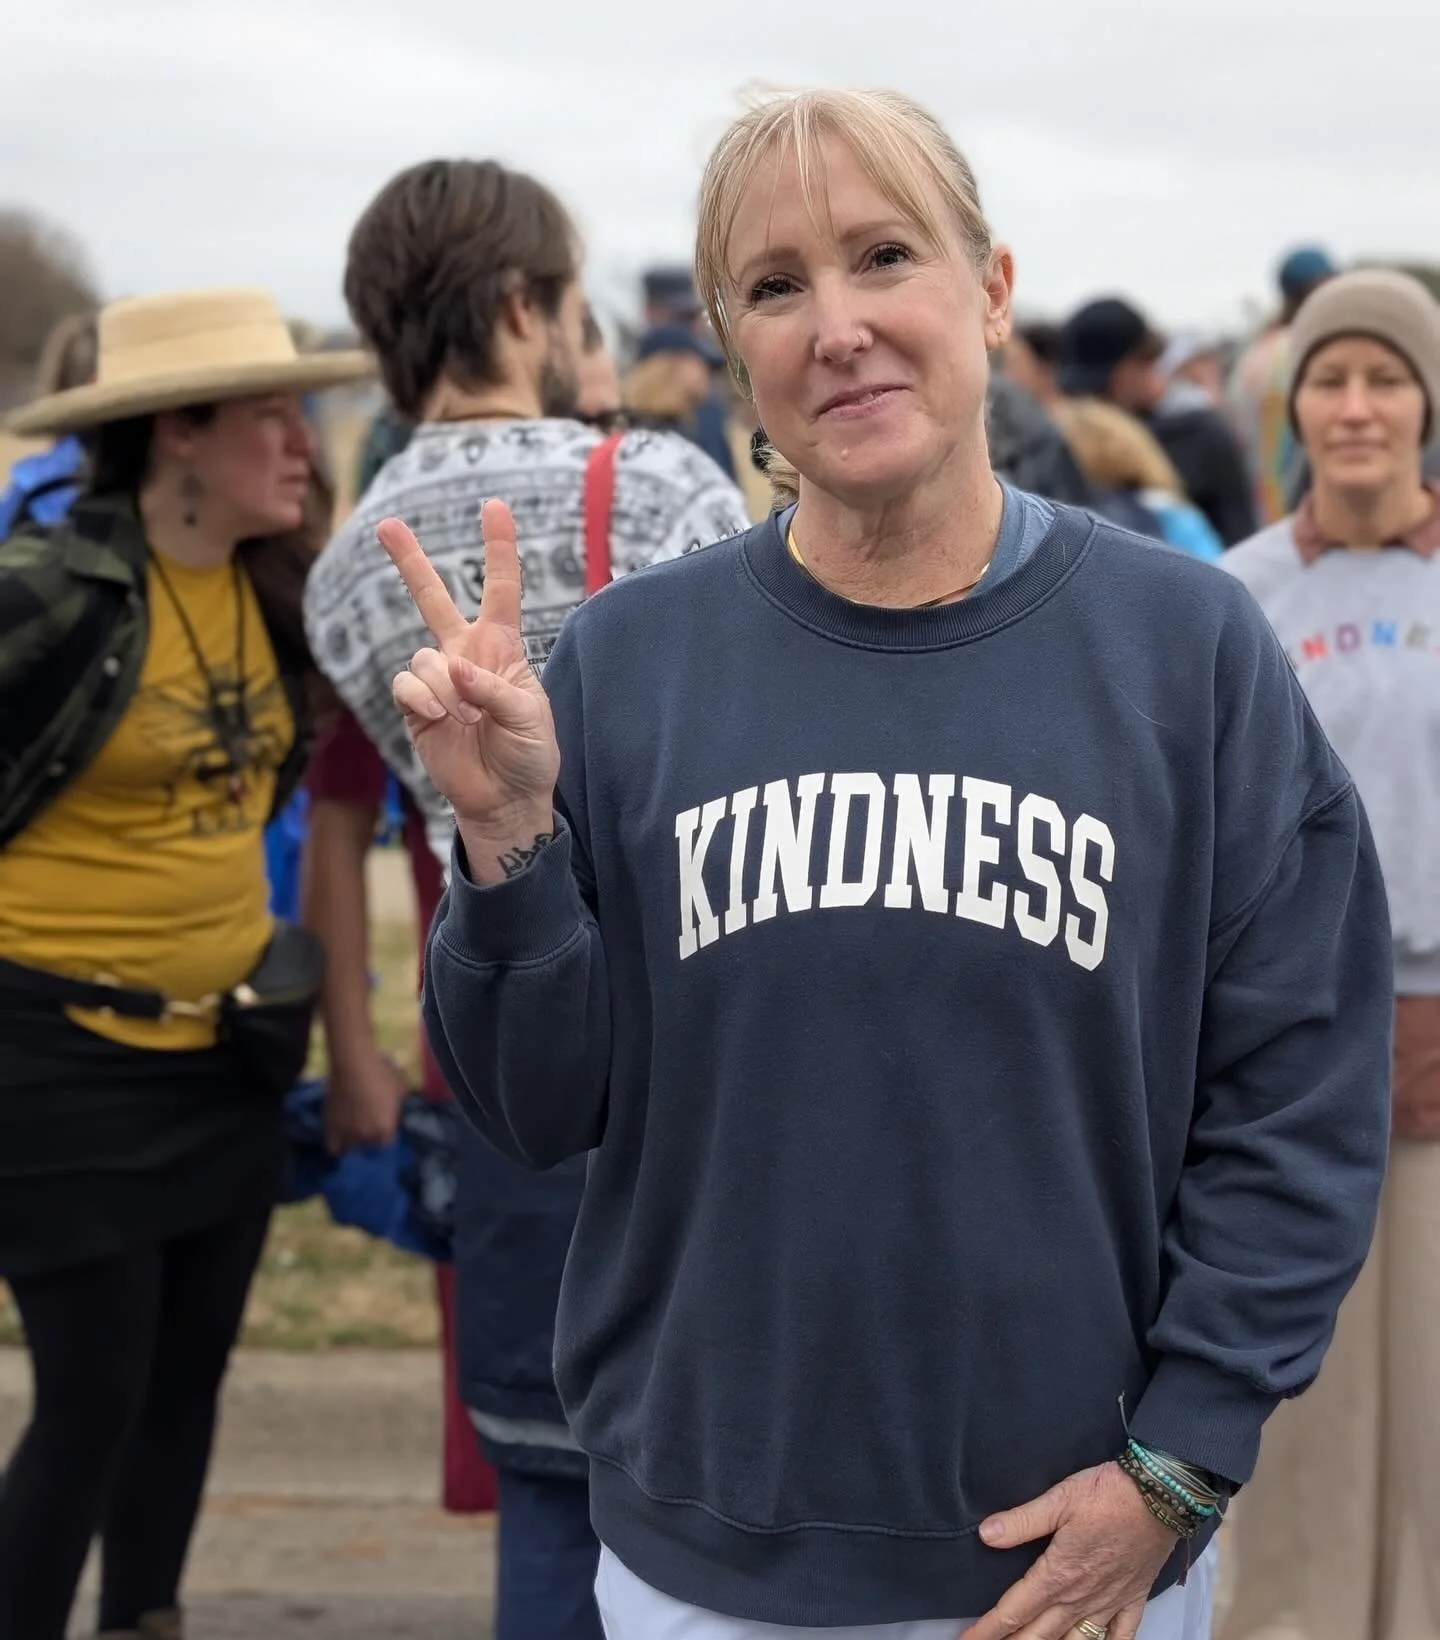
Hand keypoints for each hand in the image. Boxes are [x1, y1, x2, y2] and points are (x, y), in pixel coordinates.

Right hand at [324, 1051, 407, 1154]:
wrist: (353, 1065)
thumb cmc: (380, 1074)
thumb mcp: (400, 1087)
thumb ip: (400, 1102)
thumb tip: (396, 1106)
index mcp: (386, 1128)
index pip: (386, 1142)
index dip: (384, 1133)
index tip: (382, 1125)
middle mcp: (367, 1136)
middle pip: (369, 1145)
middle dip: (371, 1137)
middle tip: (368, 1123)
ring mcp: (348, 1134)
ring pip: (352, 1147)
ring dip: (354, 1140)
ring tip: (353, 1128)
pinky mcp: (331, 1128)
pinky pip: (334, 1147)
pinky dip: (338, 1145)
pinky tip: (340, 1137)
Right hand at [379, 500, 559, 834]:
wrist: (504, 799)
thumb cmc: (528, 753)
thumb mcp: (529, 717)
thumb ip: (495, 689)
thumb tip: (455, 672)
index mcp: (501, 647)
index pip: (501, 589)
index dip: (499, 549)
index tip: (495, 506)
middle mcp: (464, 655)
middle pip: (433, 598)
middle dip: (409, 561)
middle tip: (385, 524)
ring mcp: (437, 680)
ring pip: (424, 658)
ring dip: (448, 691)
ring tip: (470, 722)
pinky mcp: (414, 707)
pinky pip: (405, 685)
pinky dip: (425, 701)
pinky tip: (442, 721)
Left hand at [965, 1463, 1178, 1639]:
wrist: (1161, 1495)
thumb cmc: (1107, 1493)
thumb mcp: (1059, 1500)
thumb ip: (1021, 1521)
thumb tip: (985, 1535)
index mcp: (1058, 1575)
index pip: (1014, 1610)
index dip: (988, 1629)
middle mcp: (1081, 1598)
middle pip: (1039, 1635)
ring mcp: (1109, 1603)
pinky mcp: (1133, 1599)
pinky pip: (1120, 1637)